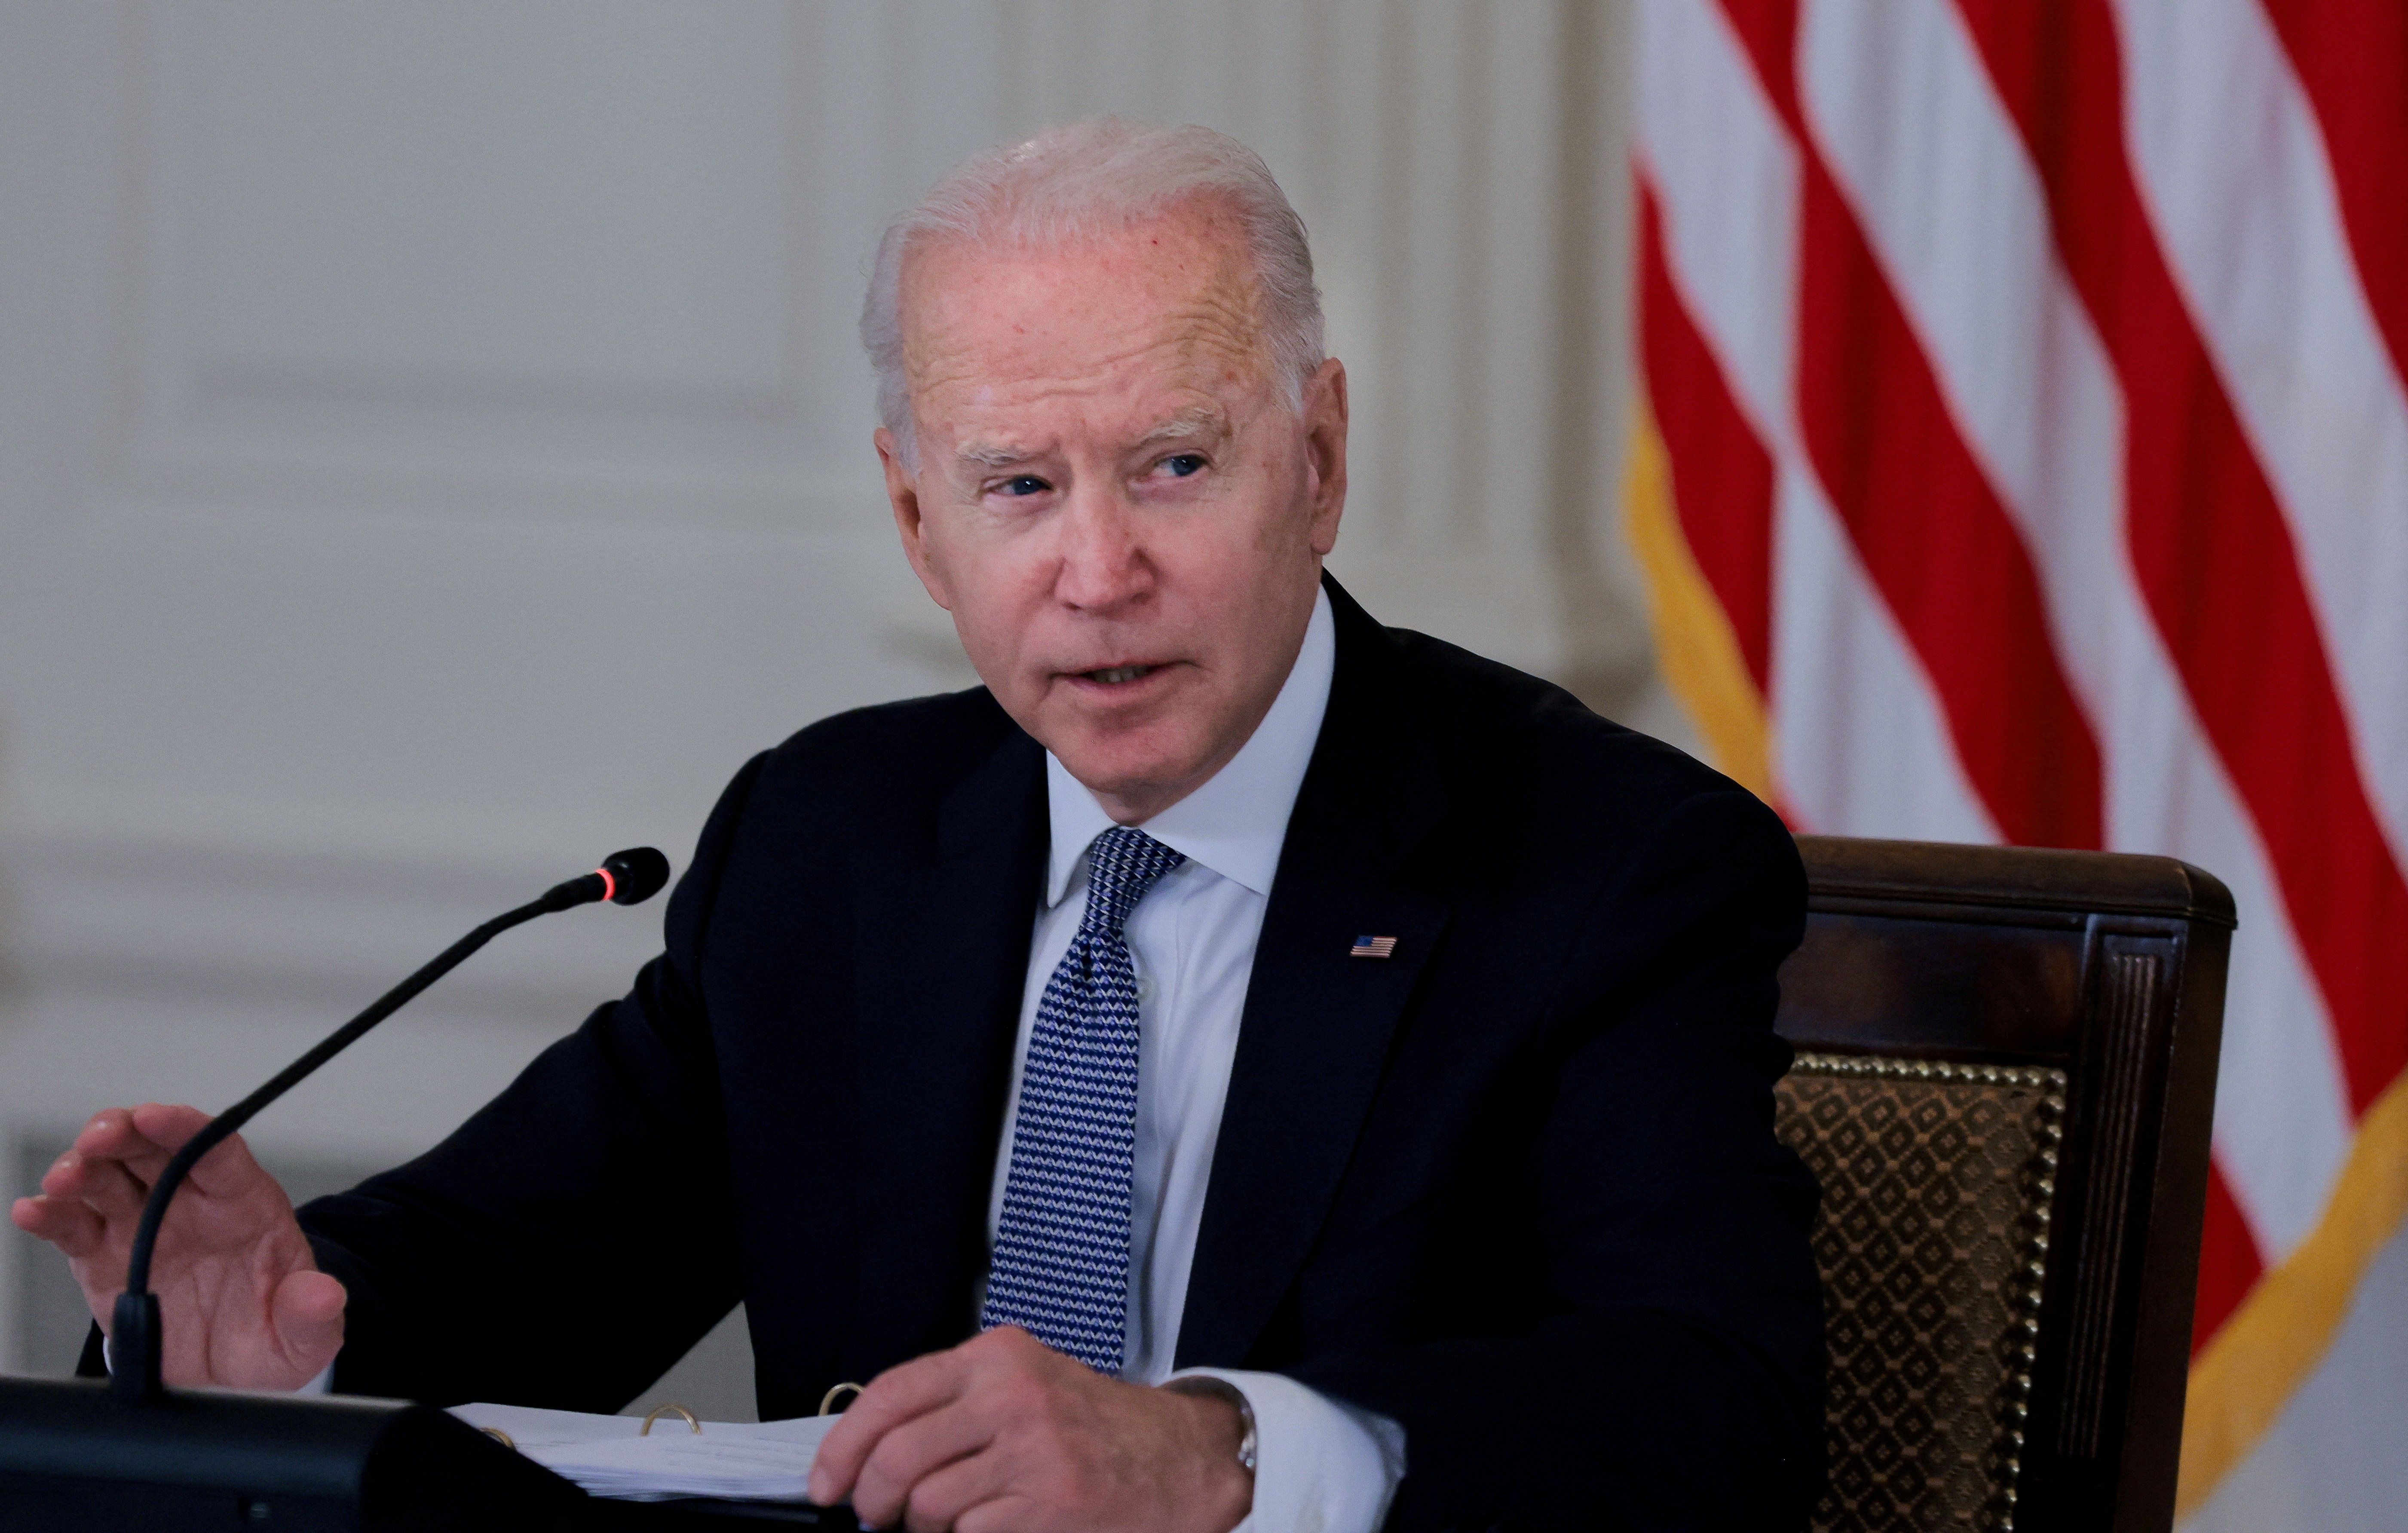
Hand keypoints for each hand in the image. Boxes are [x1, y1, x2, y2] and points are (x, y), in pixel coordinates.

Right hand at [8, 1104, 343, 1389]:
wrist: (233, 1374)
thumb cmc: (272, 1336)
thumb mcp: (306, 1336)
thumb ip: (313, 1314)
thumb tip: (323, 1298)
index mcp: (244, 1204)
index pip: (215, 1150)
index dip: (185, 1127)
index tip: (156, 1114)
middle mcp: (189, 1204)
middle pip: (152, 1150)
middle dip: (124, 1132)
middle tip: (99, 1136)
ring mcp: (143, 1228)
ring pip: (108, 1180)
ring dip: (82, 1170)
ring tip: (64, 1179)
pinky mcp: (105, 1260)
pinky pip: (74, 1229)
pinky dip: (52, 1217)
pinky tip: (33, 1210)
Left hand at [808, 1326, 1252, 1532]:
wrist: (1179, 1460)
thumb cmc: (1093, 1428)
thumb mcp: (1022, 1385)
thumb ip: (952, 1403)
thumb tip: (865, 1452)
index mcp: (997, 1357)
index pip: (891, 1394)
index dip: (843, 1445)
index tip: (826, 1483)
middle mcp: (1012, 1397)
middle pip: (897, 1458)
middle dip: (873, 1500)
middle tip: (878, 1516)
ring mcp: (1032, 1453)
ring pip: (928, 1507)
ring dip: (926, 1528)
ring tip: (956, 1520)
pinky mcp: (1049, 1507)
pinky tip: (995, 1527)